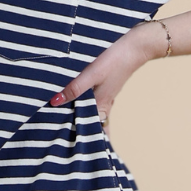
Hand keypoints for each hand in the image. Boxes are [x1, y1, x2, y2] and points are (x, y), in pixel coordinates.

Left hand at [49, 21, 163, 128]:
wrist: (135, 47)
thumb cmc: (115, 61)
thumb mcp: (92, 74)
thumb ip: (74, 89)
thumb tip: (55, 102)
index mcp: (100, 107)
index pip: (88, 128)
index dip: (79, 137)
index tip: (65, 144)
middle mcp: (103, 106)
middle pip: (88, 123)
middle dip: (76, 130)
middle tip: (57, 134)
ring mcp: (105, 98)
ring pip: (89, 113)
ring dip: (78, 117)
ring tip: (60, 120)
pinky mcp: (104, 89)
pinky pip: (91, 102)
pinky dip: (82, 105)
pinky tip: (73, 102)